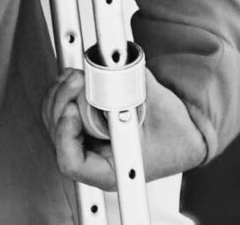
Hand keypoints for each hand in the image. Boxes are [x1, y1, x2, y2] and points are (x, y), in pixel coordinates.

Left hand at [42, 66, 207, 190]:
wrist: (186, 127)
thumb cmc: (176, 131)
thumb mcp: (156, 108)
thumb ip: (129, 88)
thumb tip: (107, 70)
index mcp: (111, 170)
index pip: (71, 162)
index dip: (65, 133)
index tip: (74, 109)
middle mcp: (94, 157)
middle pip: (57, 133)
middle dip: (62, 101)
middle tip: (77, 80)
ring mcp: (87, 140)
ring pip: (54, 117)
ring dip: (61, 92)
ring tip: (78, 76)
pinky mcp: (84, 123)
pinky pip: (60, 107)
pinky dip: (64, 90)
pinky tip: (77, 78)